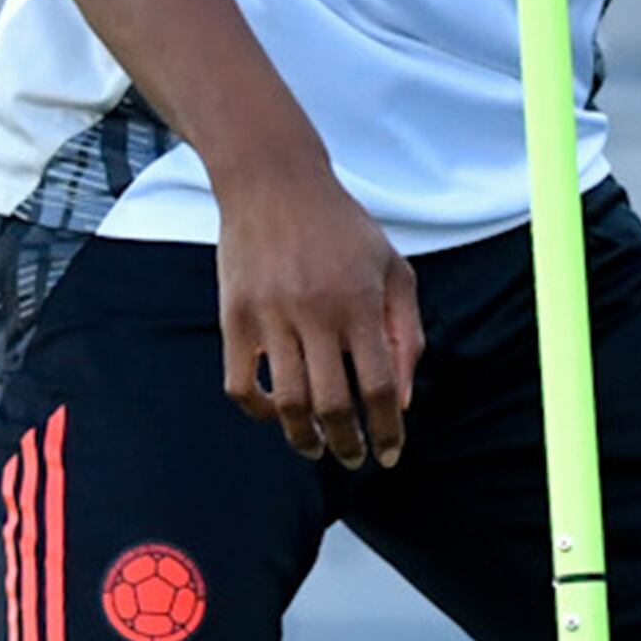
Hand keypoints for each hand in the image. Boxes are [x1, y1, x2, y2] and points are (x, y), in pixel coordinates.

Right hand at [217, 154, 421, 465]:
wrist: (274, 182)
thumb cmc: (342, 229)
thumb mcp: (393, 269)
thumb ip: (406, 333)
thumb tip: (403, 400)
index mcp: (361, 302)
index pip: (380, 386)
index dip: (389, 429)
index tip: (390, 453)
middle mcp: (316, 312)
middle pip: (334, 404)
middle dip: (348, 444)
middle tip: (354, 458)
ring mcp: (270, 316)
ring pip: (287, 403)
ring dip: (305, 438)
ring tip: (317, 449)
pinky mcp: (234, 316)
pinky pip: (240, 384)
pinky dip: (257, 411)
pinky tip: (275, 414)